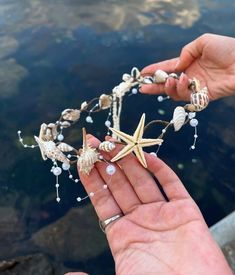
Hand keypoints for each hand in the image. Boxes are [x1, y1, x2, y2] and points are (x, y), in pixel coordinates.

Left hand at [76, 135, 231, 274]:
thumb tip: (69, 274)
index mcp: (123, 235)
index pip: (103, 200)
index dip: (92, 180)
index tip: (83, 161)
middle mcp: (141, 220)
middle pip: (121, 184)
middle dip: (107, 162)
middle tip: (95, 143)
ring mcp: (163, 214)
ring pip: (142, 180)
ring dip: (128, 160)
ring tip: (113, 141)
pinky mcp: (186, 212)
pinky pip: (172, 185)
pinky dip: (160, 169)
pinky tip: (146, 155)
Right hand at [141, 33, 234, 100]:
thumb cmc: (226, 49)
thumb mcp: (203, 42)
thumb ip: (186, 52)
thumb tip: (177, 67)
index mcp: (189, 63)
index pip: (168, 68)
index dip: (155, 70)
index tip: (142, 73)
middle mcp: (190, 76)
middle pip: (167, 84)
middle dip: (154, 86)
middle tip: (143, 87)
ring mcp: (195, 87)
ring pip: (174, 93)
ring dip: (168, 87)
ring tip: (171, 80)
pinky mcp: (202, 97)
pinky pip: (186, 97)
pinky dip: (181, 90)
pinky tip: (184, 79)